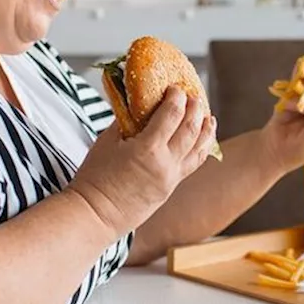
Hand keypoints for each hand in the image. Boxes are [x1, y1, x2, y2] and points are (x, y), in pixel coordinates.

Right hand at [68, 88, 217, 237]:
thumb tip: (138, 105)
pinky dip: (201, 150)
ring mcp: (171, 179)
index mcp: (148, 149)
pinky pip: (192, 165)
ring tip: (208, 117)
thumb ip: (126, 121)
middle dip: (195, 109)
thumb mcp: (106, 142)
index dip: (177, 98)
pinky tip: (202, 141)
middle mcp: (165, 164)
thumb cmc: (94, 179)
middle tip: (194, 95)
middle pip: (191, 129)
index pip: (172, 115)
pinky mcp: (170, 189)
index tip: (176, 87)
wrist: (95, 216)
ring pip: (199, 149)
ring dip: (205, 130)